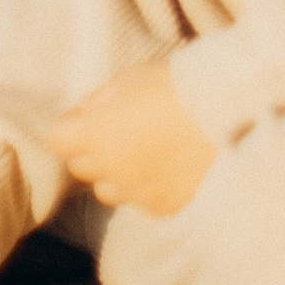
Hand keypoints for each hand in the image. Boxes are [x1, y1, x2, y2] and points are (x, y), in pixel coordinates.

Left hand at [48, 58, 216, 217]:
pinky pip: (138, 201)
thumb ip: (98, 100)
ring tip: (140, 149)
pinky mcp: (163, 207)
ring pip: (107, 190)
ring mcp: (137, 193)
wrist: (228, 113)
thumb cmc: (176, 85)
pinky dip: (142, 186)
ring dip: (113, 172)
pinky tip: (163, 165)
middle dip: (88, 149)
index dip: (67, 127)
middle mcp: (111, 169)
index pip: (57, 140)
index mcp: (97, 134)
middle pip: (80, 167)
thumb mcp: (129, 78)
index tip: (82, 118)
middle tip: (115, 128)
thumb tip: (80, 115)